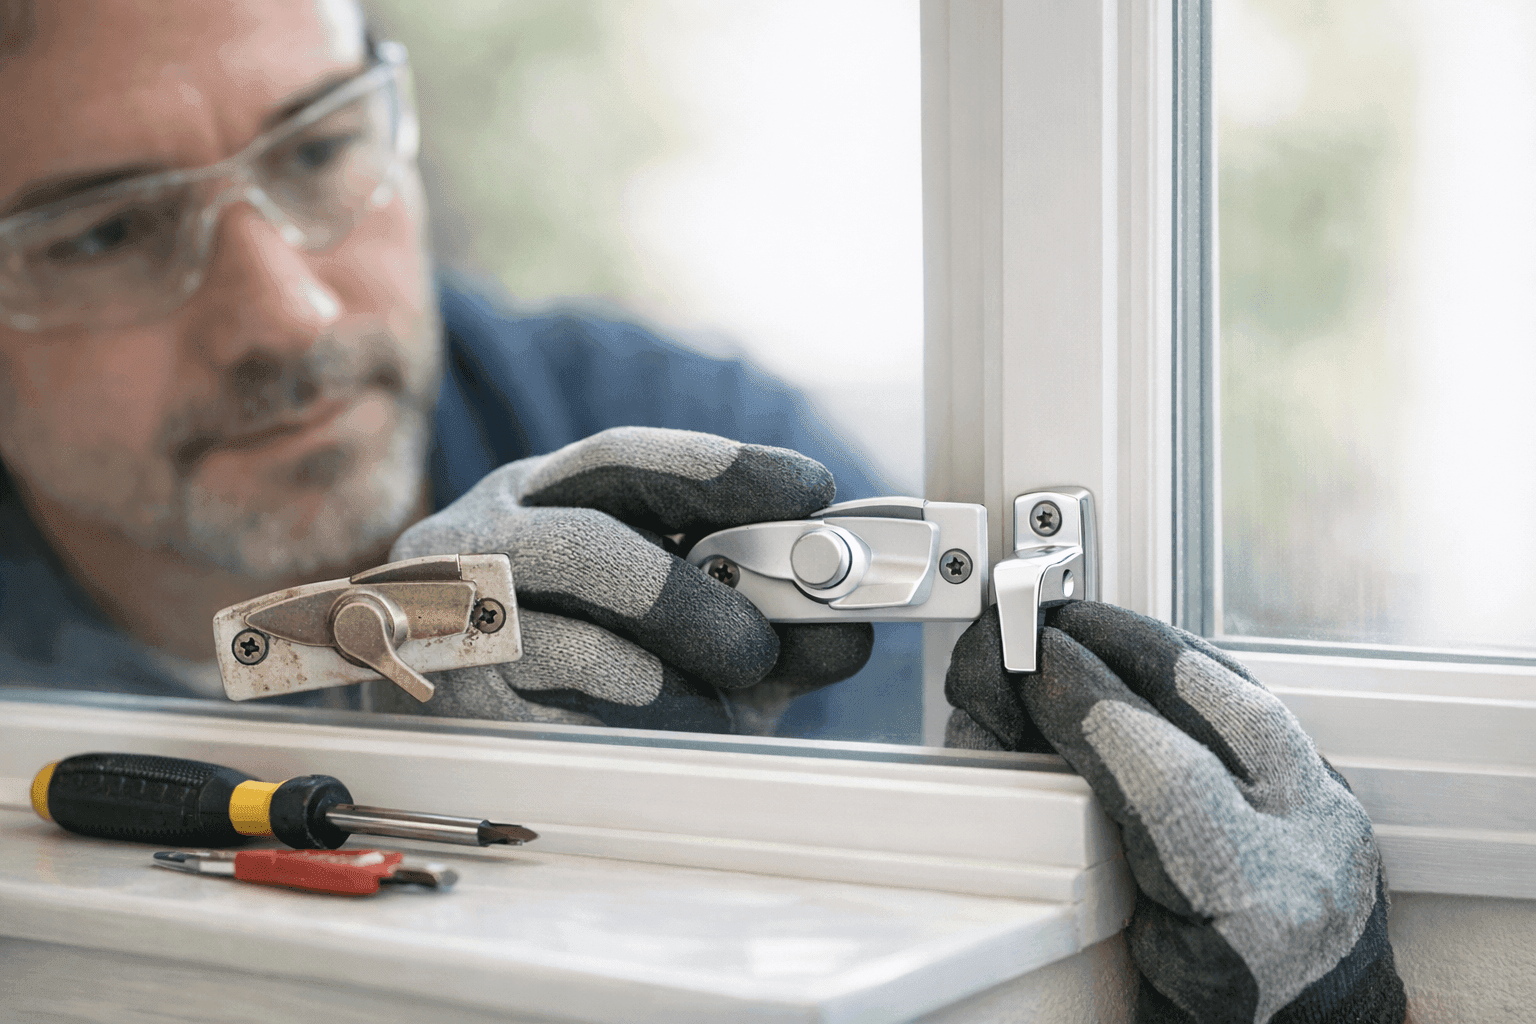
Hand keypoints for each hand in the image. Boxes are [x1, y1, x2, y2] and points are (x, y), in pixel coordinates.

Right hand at [372, 427, 871, 731]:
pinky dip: (620, 738)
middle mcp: (477, 546)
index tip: (814, 491)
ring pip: (558, 643)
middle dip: (687, 598)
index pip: (624, 460)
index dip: (723, 471)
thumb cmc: (589, 673)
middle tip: (758, 648)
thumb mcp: (678, 629)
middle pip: (585, 544)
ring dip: (659, 683)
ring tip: (717, 710)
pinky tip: (662, 743)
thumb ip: (761, 620)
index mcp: (536, 500)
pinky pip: (544, 730)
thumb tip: (846, 627)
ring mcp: (449, 631)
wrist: (459, 742)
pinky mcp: (446, 718)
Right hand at [945, 602, 1406, 1023]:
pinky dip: (1191, 679)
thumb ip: (1062, 842)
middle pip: (1218, 708)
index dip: (1088, 705)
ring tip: (1086, 629)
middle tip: (1047, 626)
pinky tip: (1142, 662)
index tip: (1028, 663)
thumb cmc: (1197, 1018)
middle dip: (1121, 647)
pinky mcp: (1335, 801)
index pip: (1165, 777)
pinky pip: (1260, 713)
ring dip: (1156, 649)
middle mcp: (1310, 856)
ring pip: (1246, 696)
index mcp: (1254, 917)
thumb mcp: (1113, 953)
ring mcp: (1333, 821)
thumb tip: (1001, 729)